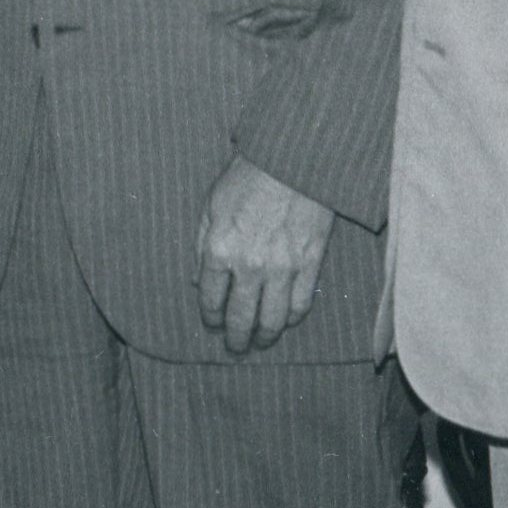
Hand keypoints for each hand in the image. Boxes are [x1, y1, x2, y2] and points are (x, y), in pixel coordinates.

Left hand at [195, 156, 333, 356]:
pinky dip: (292, 317)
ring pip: (272, 319)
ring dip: (264, 336)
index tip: (212, 324)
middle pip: (241, 318)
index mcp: (219, 249)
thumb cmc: (247, 178)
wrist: (293, 160)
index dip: (210, 317)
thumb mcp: (210, 205)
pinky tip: (285, 320)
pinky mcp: (310, 264)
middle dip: (236, 338)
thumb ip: (201, 245)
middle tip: (235, 347)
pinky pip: (300, 304)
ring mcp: (283, 268)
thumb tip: (196, 281)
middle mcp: (249, 265)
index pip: (210, 298)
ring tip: (260, 342)